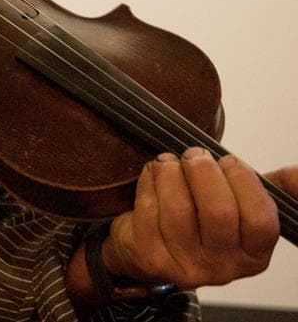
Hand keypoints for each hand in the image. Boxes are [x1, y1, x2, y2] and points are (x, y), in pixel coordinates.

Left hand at [102, 148, 293, 287]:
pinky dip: (149, 182)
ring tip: (170, 162)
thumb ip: (273, 188)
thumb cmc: (200, 219)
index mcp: (254, 254)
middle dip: (204, 171)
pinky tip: (153, 175)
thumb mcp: (242, 206)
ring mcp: (186, 265)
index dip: (244, 181)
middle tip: (194, 155)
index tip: (229, 161)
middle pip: (219, 211)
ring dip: (172, 173)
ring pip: (179, 209)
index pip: (261, 219)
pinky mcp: (151, 257)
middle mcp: (223, 267)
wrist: (149, 247)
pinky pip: (149, 210)